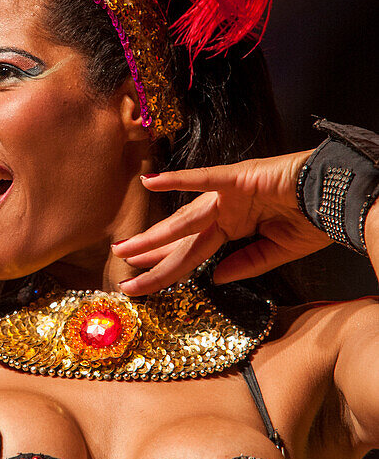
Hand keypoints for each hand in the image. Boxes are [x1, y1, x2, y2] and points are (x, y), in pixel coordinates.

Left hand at [112, 151, 330, 295]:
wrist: (339, 197)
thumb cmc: (315, 219)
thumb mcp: (278, 252)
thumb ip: (246, 264)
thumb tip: (214, 279)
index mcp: (233, 228)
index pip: (190, 251)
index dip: (163, 266)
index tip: (138, 279)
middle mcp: (224, 212)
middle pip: (180, 239)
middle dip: (149, 255)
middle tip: (118, 265)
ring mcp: (228, 195)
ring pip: (184, 220)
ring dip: (154, 236)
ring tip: (125, 248)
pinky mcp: (238, 179)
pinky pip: (204, 179)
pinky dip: (178, 180)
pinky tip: (152, 182)